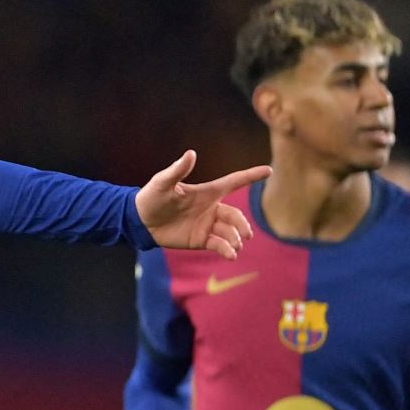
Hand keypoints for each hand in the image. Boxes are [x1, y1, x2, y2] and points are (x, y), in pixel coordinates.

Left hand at [134, 151, 271, 258]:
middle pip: (235, 215)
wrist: (141, 221)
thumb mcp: (163, 183)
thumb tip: (191, 154)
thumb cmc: (151, 197)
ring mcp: (207, 225)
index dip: (251, 176)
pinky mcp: (201, 240)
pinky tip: (231, 255)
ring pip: (230, 231)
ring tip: (236, 246)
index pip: (234, 181)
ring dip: (236, 239)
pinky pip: (219, 244)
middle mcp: (211, 208)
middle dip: (243, 225)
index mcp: (207, 192)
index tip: (269, 170)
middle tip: (246, 235)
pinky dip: (226, 250)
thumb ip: (178, 170)